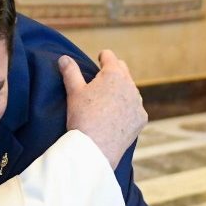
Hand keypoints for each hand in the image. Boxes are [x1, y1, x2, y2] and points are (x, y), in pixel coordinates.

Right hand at [61, 50, 146, 167]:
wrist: (94, 149)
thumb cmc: (82, 118)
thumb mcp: (73, 92)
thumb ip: (70, 72)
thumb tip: (64, 58)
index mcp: (113, 74)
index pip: (110, 57)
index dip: (103, 57)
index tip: (100, 59)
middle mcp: (130, 86)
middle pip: (123, 70)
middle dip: (114, 71)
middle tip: (103, 78)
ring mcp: (138, 103)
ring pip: (130, 90)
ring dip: (122, 90)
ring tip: (109, 99)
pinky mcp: (141, 119)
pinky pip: (135, 108)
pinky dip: (127, 109)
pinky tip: (117, 117)